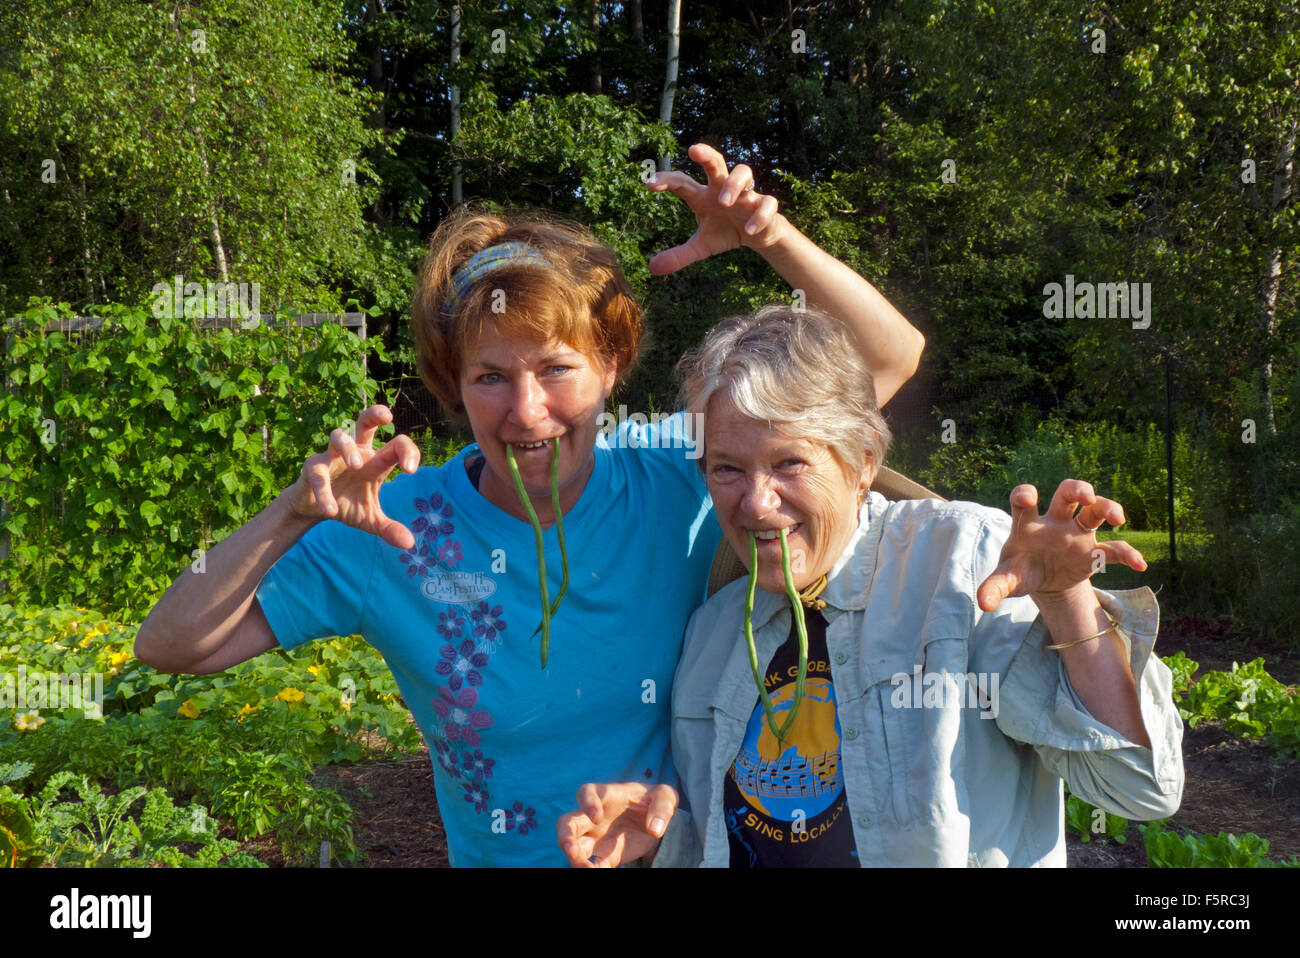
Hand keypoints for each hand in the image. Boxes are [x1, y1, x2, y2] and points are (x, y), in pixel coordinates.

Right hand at [286, 404, 420, 549]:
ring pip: (338, 436)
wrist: (314, 510)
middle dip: (375, 413)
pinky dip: (324, 491)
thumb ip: (389, 529)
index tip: (411, 469)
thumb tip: (410, 544)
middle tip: (387, 416)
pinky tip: (331, 510)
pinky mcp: (312, 468)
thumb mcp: (370, 520)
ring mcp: (332, 457)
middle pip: (364, 422)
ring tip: (357, 465)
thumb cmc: (347, 504)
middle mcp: (356, 452)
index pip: (396, 445)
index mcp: (375, 459)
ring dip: (347, 447)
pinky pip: (317, 474)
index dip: (407, 452)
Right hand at [557, 782, 677, 867]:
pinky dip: (593, 870)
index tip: (596, 816)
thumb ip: (662, 808)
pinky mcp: (605, 855)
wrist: (655, 819)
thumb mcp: (665, 796)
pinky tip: (597, 873)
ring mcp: (596, 837)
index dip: (587, 803)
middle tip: (571, 849)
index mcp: (606, 795)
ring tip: (585, 868)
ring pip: (574, 846)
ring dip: (574, 858)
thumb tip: (654, 829)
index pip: (586, 793)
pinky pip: (594, 864)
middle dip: (564, 835)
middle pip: (567, 822)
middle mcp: (594, 816)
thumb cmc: (655, 800)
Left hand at [644, 142, 786, 274]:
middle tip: (693, 150)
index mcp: (703, 195)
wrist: (759, 235)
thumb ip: (679, 255)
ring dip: (733, 184)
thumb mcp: (701, 247)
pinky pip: (767, 203)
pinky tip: (749, 230)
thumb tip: (652, 268)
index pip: (683, 183)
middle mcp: (723, 188)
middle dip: (706, 154)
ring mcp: (746, 194)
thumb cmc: (725, 232)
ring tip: (723, 202)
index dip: (667, 180)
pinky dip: (759, 215)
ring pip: (744, 172)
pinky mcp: (765, 205)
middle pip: (716, 162)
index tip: (649, 183)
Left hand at [976, 480, 1147, 612]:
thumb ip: (994, 588)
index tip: (1028, 497)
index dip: (1024, 494)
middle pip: (1067, 493)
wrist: (1043, 580)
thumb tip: (983, 603)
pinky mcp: (1094, 550)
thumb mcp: (1007, 580)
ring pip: (1095, 510)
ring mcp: (1076, 533)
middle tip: (1086, 495)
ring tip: (1118, 518)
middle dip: (1078, 489)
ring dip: (1107, 508)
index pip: (1023, 500)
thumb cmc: (1021, 571)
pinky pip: (1114, 548)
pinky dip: (1128, 553)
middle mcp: (1054, 522)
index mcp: (1027, 524)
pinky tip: (1140, 564)